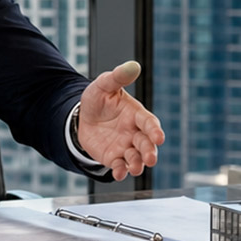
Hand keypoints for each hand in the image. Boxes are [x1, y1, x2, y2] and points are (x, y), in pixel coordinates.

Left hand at [76, 60, 165, 180]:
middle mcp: (134, 132)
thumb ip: (118, 77)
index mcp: (136, 114)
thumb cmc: (98, 99)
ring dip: (138, 164)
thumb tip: (133, 65)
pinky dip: (121, 171)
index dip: (154, 130)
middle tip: (150, 159)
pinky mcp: (114, 157)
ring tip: (136, 168)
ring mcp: (125, 147)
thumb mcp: (104, 85)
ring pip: (136, 158)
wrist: (82, 116)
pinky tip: (118, 174)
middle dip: (149, 152)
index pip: (149, 123)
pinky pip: (120, 166)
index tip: (159, 137)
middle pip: (146, 144)